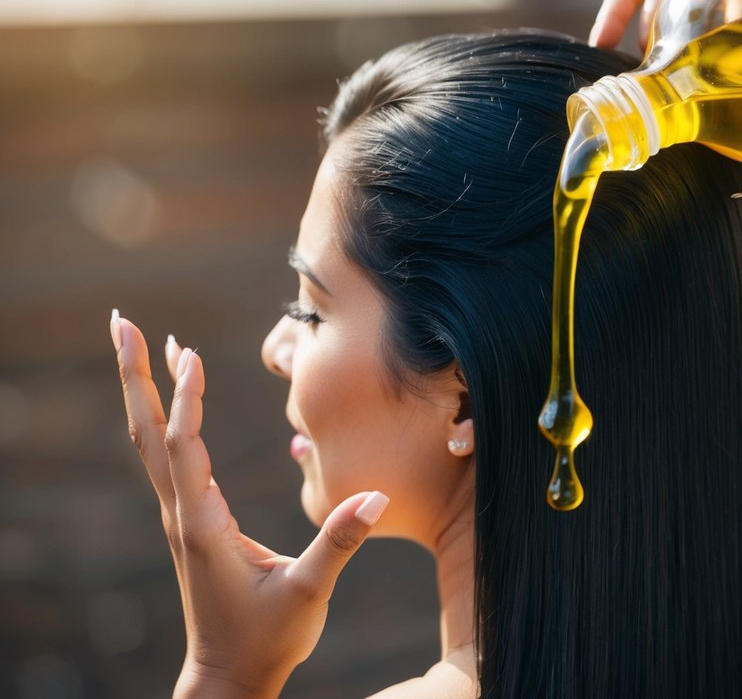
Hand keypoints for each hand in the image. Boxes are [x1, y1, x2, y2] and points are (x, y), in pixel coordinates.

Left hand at [112, 312, 388, 698]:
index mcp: (203, 526)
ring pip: (152, 441)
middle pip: (148, 433)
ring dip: (145, 390)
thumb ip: (340, 541)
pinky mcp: (191, 521)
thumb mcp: (309, 591)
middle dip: (135, 377)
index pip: (185, 449)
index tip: (187, 352)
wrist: (229, 676)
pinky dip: (168, 416)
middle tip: (122, 323)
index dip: (186, 399)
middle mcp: (183, 515)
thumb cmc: (268, 638)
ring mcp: (182, 517)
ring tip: (141, 342)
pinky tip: (178, 396)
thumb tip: (374, 495)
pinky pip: (169, 455)